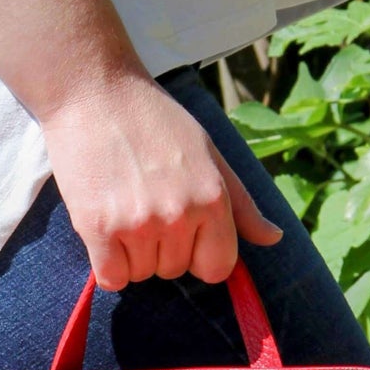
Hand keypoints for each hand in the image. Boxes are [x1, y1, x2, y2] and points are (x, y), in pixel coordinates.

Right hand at [38, 71, 281, 290]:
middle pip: (175, 271)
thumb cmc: (154, 119)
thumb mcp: (209, 152)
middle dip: (162, 248)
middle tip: (145, 204)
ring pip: (141, 275)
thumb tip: (274, 238)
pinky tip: (104, 229)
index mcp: (212, 198)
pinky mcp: (97, 227)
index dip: (200, 254)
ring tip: (123, 207)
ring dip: (132, 254)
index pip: (217, 267)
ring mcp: (137, 223)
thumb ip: (241, 203)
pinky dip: (108, 264)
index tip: (183, 232)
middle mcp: (179, 215)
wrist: (95, 92)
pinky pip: (111, 278)